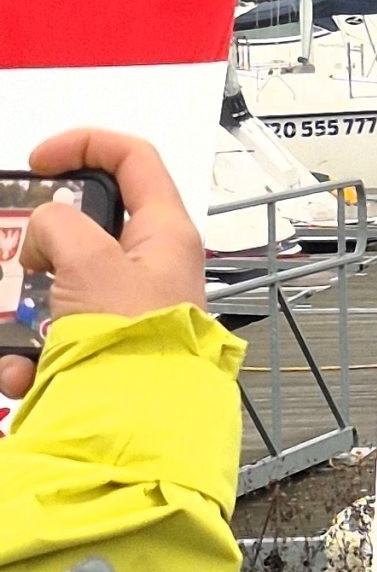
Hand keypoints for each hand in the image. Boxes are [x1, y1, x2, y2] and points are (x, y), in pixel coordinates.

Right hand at [0, 131, 206, 397]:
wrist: (139, 427)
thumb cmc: (132, 340)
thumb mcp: (89, 261)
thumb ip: (60, 225)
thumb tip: (46, 232)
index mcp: (165, 234)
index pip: (134, 159)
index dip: (83, 144)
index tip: (36, 162)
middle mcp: (151, 266)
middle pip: (85, 226)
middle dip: (39, 240)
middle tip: (17, 255)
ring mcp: (124, 307)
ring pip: (58, 284)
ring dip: (23, 306)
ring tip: (19, 332)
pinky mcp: (102, 346)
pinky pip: (51, 337)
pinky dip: (26, 354)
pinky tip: (21, 373)